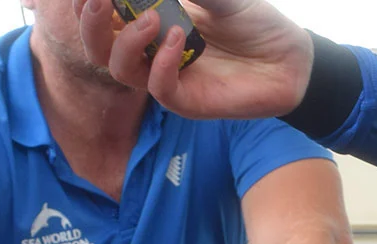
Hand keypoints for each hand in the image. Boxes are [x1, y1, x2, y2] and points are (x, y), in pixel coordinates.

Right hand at [76, 0, 314, 118]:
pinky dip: (161, 62)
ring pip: (121, 69)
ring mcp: (166, 78)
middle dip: (90, 22)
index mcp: (149, 22)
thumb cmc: (252, 21)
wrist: (289, 56)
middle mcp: (150, 52)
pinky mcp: (186, 101)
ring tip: (152, 18)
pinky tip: (177, 39)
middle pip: (98, 46)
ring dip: (127, 41)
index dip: (88, 5)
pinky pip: (159, 88)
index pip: (103, 17)